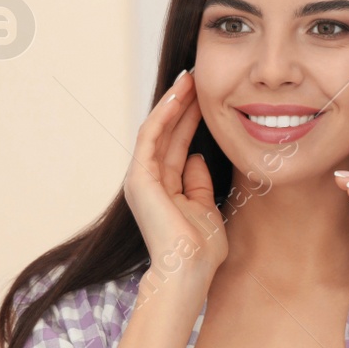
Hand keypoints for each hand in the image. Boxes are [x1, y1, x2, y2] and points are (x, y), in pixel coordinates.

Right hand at [125, 69, 226, 288]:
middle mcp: (148, 180)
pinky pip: (151, 136)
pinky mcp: (139, 177)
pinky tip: (180, 95)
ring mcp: (141, 178)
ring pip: (158, 129)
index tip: (209, 96)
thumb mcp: (206, 208)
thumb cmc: (201, 250)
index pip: (178, 144)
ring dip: (174, 102)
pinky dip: (165, 113)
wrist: (188, 271)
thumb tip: (198, 157)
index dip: (192, 119)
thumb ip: (199, 183)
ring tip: (191, 77)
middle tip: (199, 76)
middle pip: (167, 133)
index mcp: (163, 188)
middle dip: (183, 104)